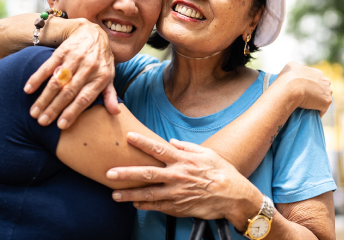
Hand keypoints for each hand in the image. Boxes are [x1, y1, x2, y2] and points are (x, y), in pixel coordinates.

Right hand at [24, 18, 119, 128]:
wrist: (93, 33)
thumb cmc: (102, 60)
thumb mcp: (110, 76)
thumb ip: (110, 94)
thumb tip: (115, 112)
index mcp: (101, 77)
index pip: (85, 98)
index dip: (72, 112)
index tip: (61, 126)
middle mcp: (88, 68)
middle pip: (68, 92)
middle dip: (54, 109)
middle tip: (41, 122)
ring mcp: (75, 58)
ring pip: (57, 81)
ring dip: (44, 98)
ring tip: (33, 112)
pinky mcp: (62, 51)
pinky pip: (48, 66)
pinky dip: (37, 78)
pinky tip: (28, 90)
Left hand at [107, 133, 261, 228]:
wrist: (234, 196)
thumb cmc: (222, 172)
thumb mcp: (207, 154)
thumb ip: (187, 147)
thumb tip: (172, 142)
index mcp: (183, 160)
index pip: (159, 149)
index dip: (142, 142)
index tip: (128, 136)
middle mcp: (177, 176)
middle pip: (147, 174)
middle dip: (126, 173)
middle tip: (109, 173)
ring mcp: (177, 193)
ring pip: (148, 194)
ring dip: (130, 194)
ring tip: (115, 194)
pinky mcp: (179, 207)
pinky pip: (158, 207)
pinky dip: (145, 205)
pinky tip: (134, 204)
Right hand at [275, 62, 332, 116]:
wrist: (291, 88)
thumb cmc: (288, 77)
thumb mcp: (290, 66)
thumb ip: (296, 67)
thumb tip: (294, 71)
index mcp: (317, 72)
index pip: (316, 79)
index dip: (310, 85)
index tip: (303, 90)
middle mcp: (325, 80)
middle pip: (323, 88)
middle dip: (317, 92)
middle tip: (306, 99)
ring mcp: (327, 91)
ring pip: (324, 98)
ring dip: (318, 102)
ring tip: (308, 108)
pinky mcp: (326, 102)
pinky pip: (322, 109)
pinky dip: (317, 112)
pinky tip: (310, 115)